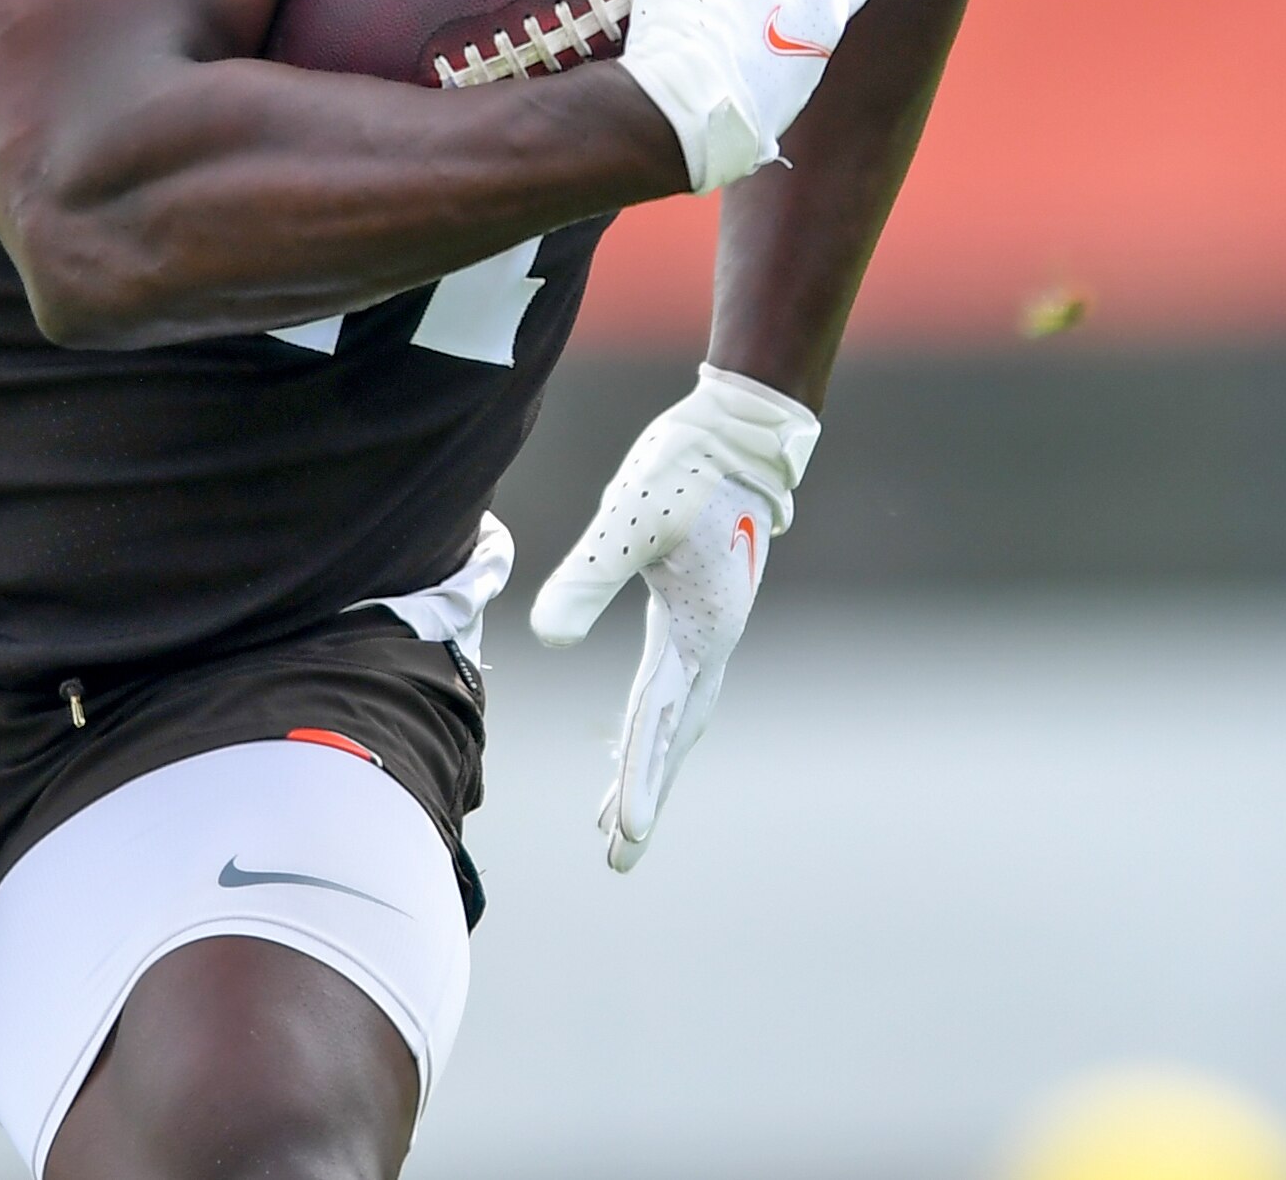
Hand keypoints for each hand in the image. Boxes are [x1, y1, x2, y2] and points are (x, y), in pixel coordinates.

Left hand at [527, 365, 821, 869]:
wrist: (740, 430)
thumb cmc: (687, 466)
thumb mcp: (629, 519)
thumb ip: (587, 578)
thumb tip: (546, 640)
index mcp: (700, 631)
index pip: (661, 722)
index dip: (641, 784)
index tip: (625, 840)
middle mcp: (711, 640)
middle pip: (676, 737)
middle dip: (647, 795)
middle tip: (618, 856)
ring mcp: (708, 628)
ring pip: (677, 717)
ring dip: (650, 766)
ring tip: (618, 821)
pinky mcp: (697, 610)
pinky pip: (673, 686)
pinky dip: (653, 724)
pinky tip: (639, 734)